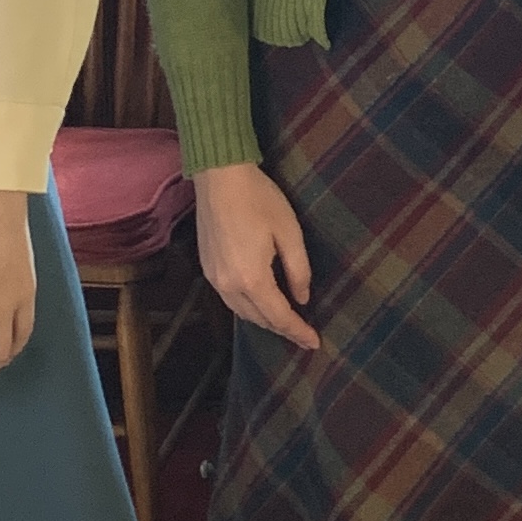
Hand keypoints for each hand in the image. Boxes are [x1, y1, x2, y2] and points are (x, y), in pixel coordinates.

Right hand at [195, 161, 319, 349]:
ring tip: (284, 322)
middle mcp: (229, 285)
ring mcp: (214, 278)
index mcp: (252, 279)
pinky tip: (260, 302)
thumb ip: (298, 270)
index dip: (298, 331)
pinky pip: (230, 300)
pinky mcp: (207, 268)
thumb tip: (303, 298)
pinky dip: (248, 307)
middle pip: (259, 319)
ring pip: (242, 312)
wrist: (219, 177)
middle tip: (303, 335)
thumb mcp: (290, 233)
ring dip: (264, 320)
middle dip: (282, 329)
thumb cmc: (260, 200)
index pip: (279, 317)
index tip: (314, 343)